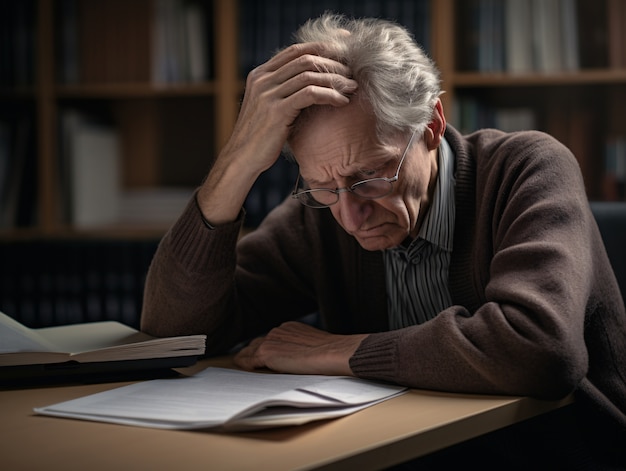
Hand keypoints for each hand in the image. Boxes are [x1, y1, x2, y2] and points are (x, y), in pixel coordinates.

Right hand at [198, 43, 357, 224]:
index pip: (295, 50)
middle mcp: (262, 79)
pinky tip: (342, 102)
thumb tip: (309, 84)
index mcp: (260, 74)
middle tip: (352, 72)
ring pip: (309, 75)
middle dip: (333, 62)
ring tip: (352, 87)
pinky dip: (330, 95)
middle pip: (305, 59)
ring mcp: (268, 94)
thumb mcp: (267, 108)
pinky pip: (310, 95)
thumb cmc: (259, 138)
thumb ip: (282, 91)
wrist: (242, 159)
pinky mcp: (277, 111)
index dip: (322, 46)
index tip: (343, 48)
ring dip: (335, 79)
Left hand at [234, 321, 367, 375]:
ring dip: (247, 358)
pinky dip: (244, 364)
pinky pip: (248, 360)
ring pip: (250, 350)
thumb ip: (300, 348)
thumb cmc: (331, 353)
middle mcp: (278, 330)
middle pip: (257, 342)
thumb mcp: (312, 345)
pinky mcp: (266, 353)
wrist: (333, 353)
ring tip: (242, 365)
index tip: (260, 355)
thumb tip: (298, 360)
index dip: (264, 348)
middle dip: (253, 352)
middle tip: (246, 362)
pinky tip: (240, 368)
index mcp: (289, 328)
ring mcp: (271, 340)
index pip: (271, 338)